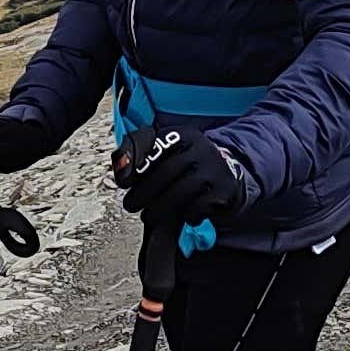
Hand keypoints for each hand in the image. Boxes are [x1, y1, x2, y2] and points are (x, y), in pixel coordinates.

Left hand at [111, 123, 254, 223]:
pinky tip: (181, 216)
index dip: (135, 163)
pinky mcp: (224, 190)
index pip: (155, 144)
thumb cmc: (189, 167)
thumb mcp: (171, 153)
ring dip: (159, 208)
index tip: (123, 181)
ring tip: (149, 216)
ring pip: (180, 192)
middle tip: (130, 205)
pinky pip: (197, 207)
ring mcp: (215, 169)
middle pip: (166, 172)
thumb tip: (120, 170)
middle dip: (144, 192)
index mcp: (183, 135)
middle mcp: (201, 147)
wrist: (229, 177)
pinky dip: (185, 215)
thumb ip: (144, 156)